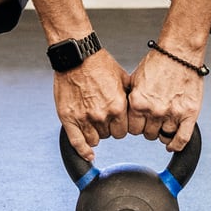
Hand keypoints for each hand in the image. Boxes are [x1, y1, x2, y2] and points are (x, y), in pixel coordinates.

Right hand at [54, 48, 129, 162]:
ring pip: (95, 140)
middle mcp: (102, 115)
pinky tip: (89, 155)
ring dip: (96, 133)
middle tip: (105, 115)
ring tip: (94, 119)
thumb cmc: (100, 63)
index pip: (126, 131)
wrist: (77, 55)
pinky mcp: (69, 118)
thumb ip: (131, 97)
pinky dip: (83, 151)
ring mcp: (84, 118)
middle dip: (110, 127)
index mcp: (118, 106)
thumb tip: (141, 108)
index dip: (123, 125)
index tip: (119, 120)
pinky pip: (77, 142)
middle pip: (111, 135)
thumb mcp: (124, 78)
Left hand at [125, 48, 203, 152]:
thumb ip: (131, 99)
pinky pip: (182, 139)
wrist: (180, 52)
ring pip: (163, 136)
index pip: (131, 128)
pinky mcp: (189, 114)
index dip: (135, 125)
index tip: (139, 123)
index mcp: (138, 102)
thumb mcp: (135, 79)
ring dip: (162, 131)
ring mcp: (172, 113)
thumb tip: (123, 112)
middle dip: (148, 127)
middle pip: (147, 134)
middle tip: (153, 119)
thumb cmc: (159, 61)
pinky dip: (176, 144)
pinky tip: (171, 144)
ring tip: (163, 122)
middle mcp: (154, 110)